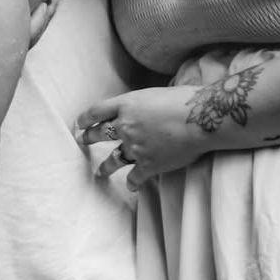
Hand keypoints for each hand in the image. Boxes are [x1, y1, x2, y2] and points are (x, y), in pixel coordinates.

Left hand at [74, 85, 206, 190]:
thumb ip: (141, 104)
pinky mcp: (149, 165)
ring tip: (100, 173)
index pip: (97, 111)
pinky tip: (131, 186)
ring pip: (113, 159)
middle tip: (83, 142)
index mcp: (126, 105)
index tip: (79, 123)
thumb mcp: (154, 93)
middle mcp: (126, 126)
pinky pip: (135, 177)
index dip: (86, 118)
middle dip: (89, 138)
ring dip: (105, 167)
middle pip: (100, 134)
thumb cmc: (183, 99)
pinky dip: (132, 183)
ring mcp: (135, 147)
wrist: (200, 118)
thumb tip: (141, 109)